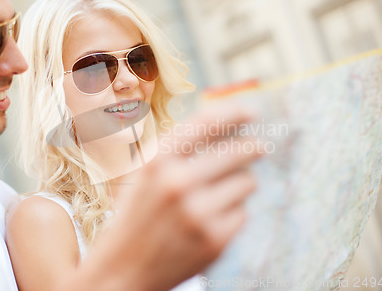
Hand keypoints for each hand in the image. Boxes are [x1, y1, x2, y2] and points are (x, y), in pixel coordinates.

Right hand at [60, 103, 260, 290]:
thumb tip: (226, 124)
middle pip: (240, 151)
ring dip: (239, 184)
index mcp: (157, 161)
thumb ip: (178, 149)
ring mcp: (198, 213)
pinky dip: (232, 214)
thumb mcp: (144, 175)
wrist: (122, 270)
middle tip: (259, 147)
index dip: (232, 113)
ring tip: (216, 196)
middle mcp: (177, 183)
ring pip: (247, 182)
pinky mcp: (215, 241)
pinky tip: (209, 222)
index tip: (250, 111)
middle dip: (253, 147)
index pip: (205, 123)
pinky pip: (243, 213)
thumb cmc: (136, 216)